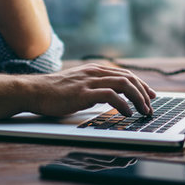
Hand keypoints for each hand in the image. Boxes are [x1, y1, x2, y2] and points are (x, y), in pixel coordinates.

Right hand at [24, 64, 156, 116]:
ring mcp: (89, 82)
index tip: (150, 95)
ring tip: (144, 111)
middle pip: (128, 78)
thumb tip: (110, 97)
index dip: (141, 84)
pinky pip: (111, 96)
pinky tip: (128, 113)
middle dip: (143, 92)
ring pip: (123, 84)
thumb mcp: (77, 85)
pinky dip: (123, 104)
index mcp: (94, 70)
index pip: (124, 74)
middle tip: (151, 106)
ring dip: (138, 98)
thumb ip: (93, 88)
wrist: (33, 91)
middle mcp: (94, 73)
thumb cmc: (53, 92)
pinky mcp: (83, 93)